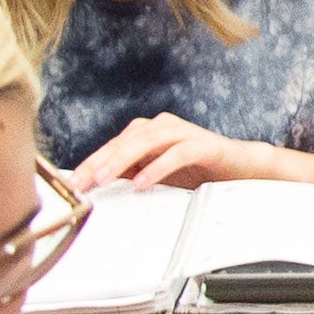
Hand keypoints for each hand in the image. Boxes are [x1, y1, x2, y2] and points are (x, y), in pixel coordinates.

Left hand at [73, 114, 285, 193]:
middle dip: (99, 161)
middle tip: (81, 181)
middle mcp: (162, 127)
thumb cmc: (198, 171)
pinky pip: (176, 153)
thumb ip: (131, 175)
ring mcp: (183, 132)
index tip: (72, 182)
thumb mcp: (157, 176)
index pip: (113, 145)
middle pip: (124, 140)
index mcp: (149, 133)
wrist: (241, 168)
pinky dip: (157, 167)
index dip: (90, 162)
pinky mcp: (203, 144)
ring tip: (105, 178)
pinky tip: (142, 182)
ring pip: (146, 141)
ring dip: (122, 159)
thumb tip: (97, 186)